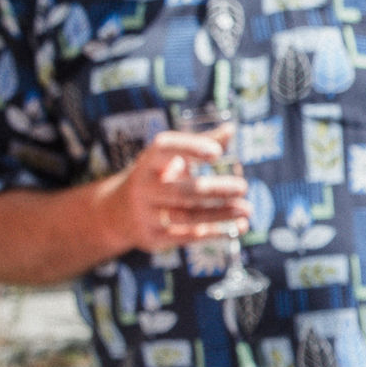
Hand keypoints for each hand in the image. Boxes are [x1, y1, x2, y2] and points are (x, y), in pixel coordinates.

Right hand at [97, 130, 250, 255]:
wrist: (118, 213)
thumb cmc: (156, 178)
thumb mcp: (168, 160)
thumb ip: (198, 144)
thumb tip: (231, 129)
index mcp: (148, 163)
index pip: (164, 149)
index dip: (189, 148)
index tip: (217, 152)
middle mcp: (144, 188)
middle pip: (182, 190)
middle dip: (215, 189)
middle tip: (243, 186)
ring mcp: (147, 215)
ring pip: (188, 217)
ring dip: (221, 214)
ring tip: (247, 209)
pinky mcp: (154, 237)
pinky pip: (189, 237)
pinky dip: (217, 233)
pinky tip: (240, 227)